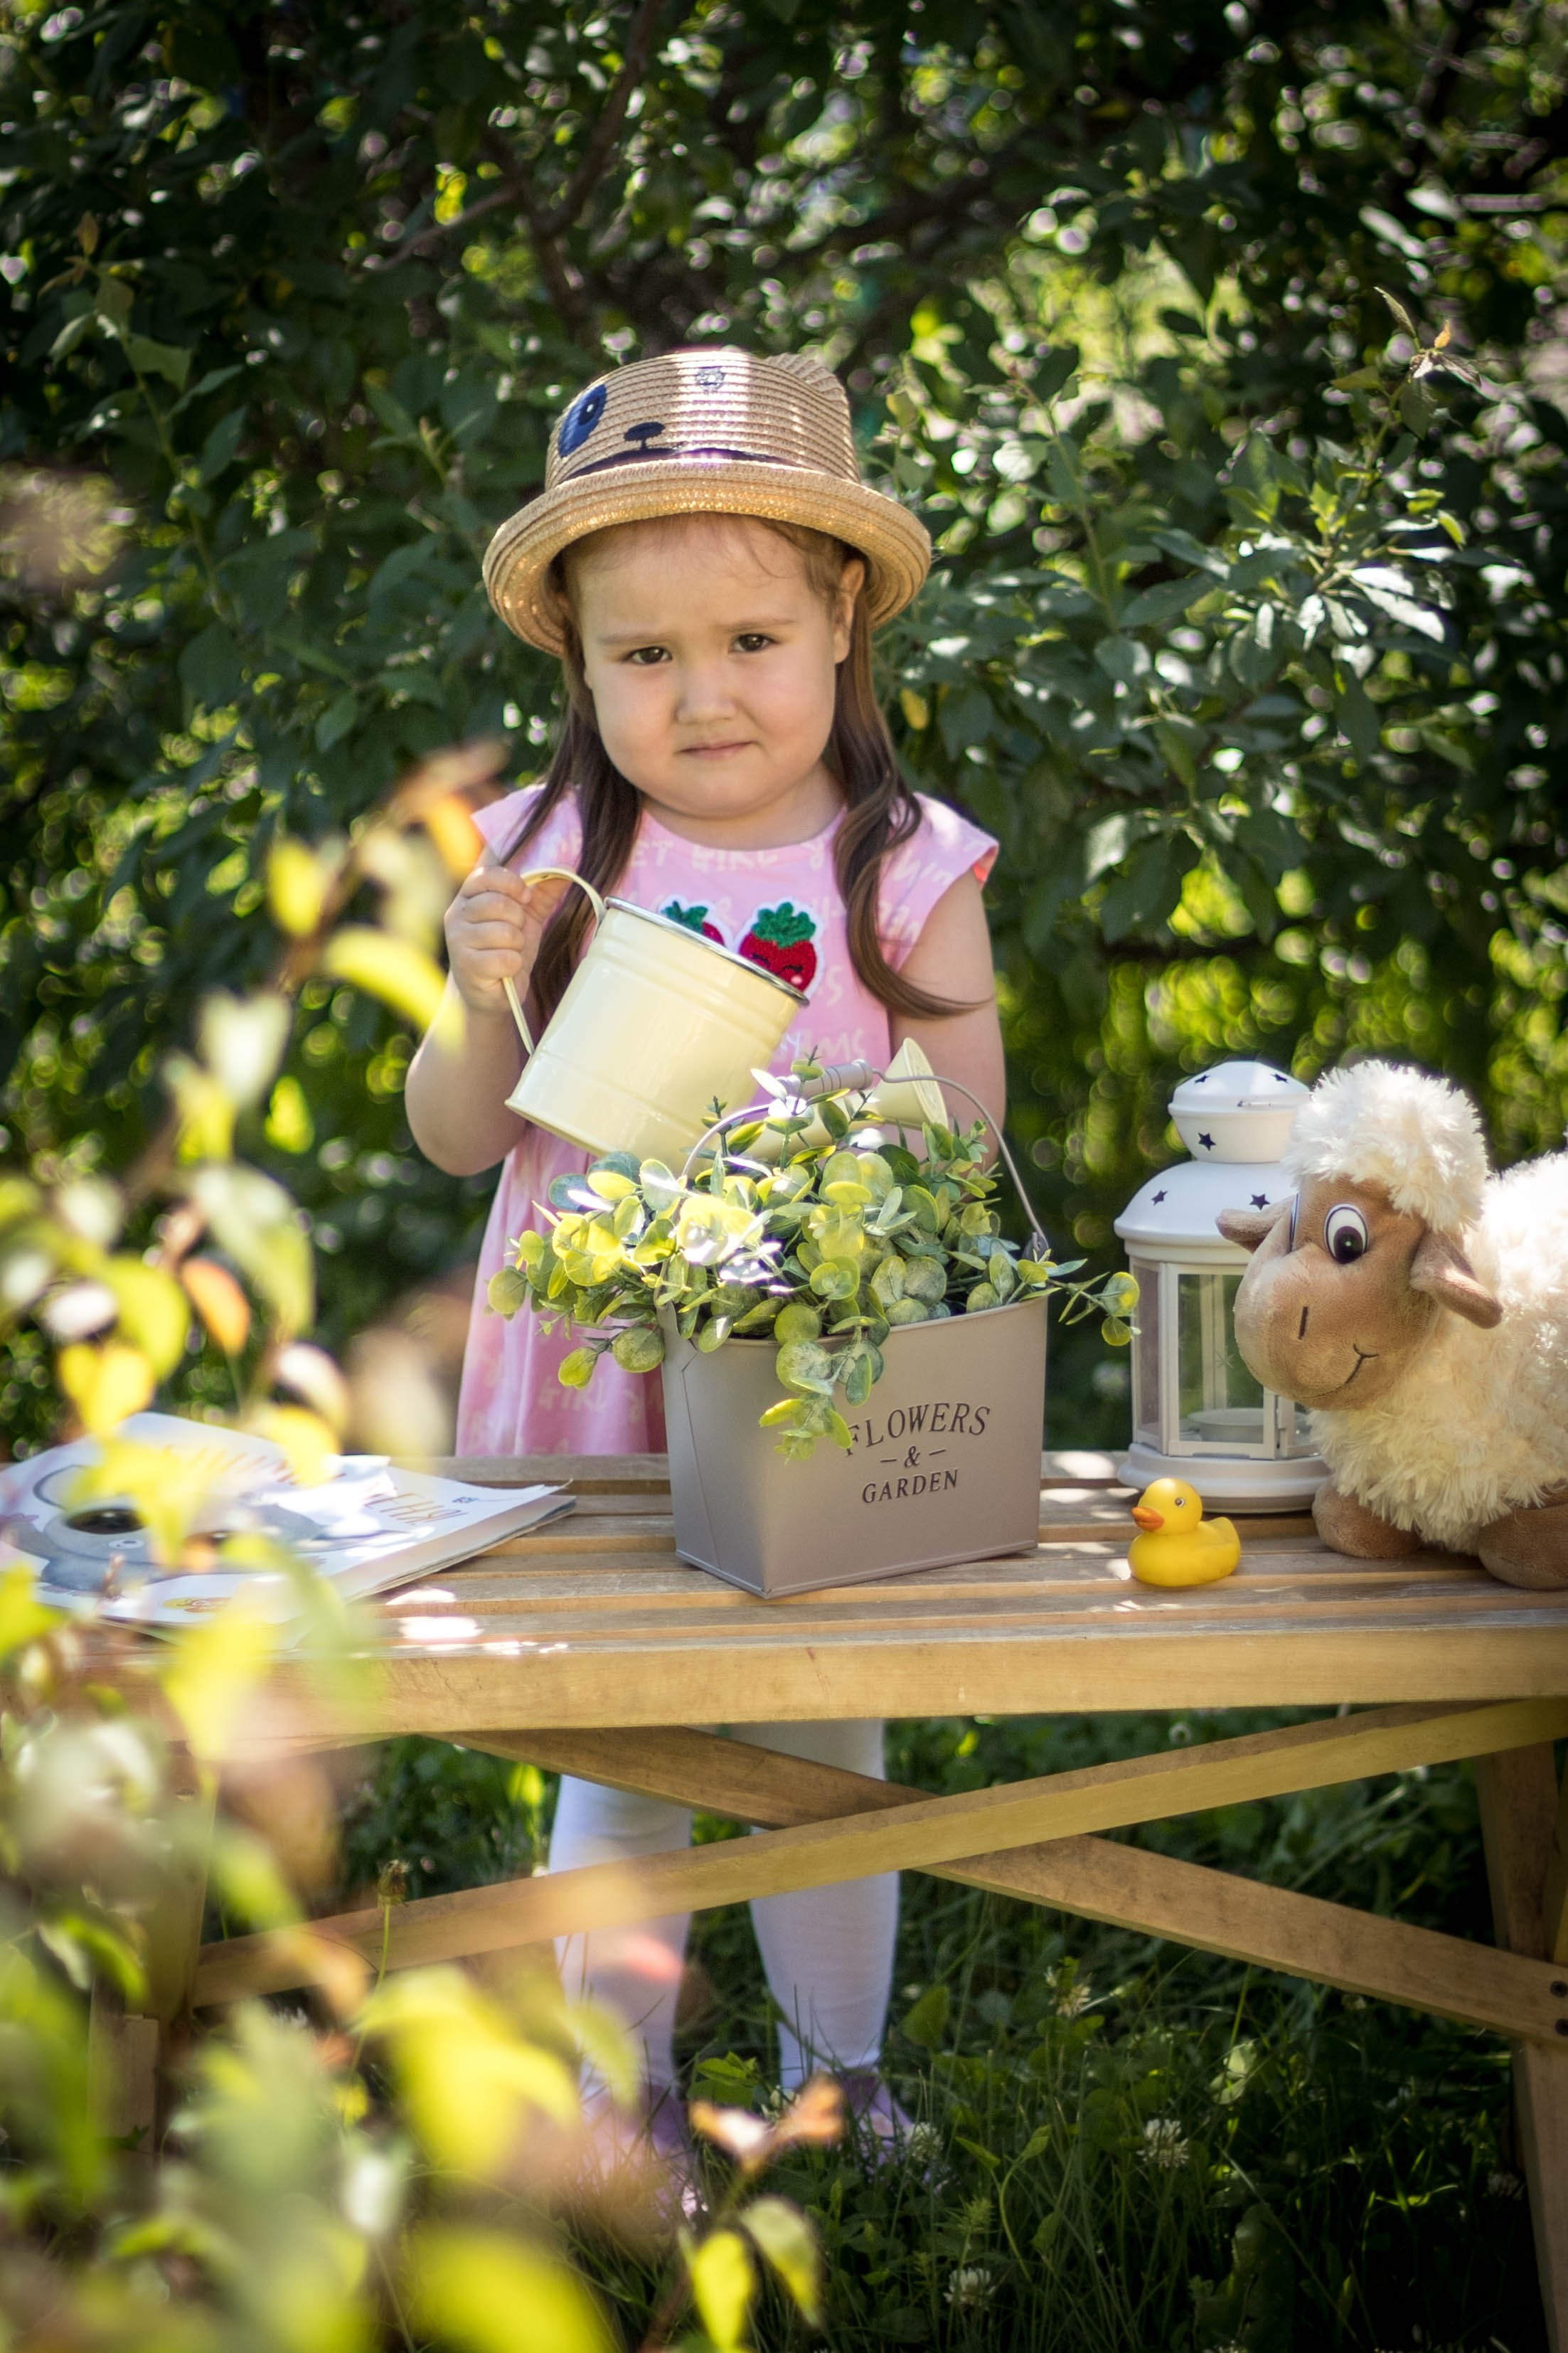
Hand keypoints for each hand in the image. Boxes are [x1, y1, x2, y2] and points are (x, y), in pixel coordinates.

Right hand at [444, 861, 571, 1017]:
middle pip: (498, 903)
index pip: (485, 875)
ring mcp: (458, 941)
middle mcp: (456, 915)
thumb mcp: (526, 918)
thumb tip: (567, 868)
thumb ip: (542, 893)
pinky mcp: (466, 966)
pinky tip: (504, 970)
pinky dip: (513, 965)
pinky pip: (505, 958)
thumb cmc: (505, 949)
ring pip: (504, 932)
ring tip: (508, 953)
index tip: (525, 897)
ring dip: (517, 946)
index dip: (512, 883)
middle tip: (514, 935)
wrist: (493, 991)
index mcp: (468, 897)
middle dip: (518, 921)